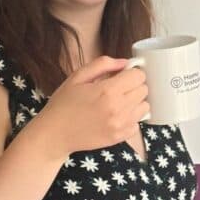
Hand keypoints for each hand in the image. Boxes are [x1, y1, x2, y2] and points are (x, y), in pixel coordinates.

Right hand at [30, 57, 148, 157]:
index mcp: (108, 90)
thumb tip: (125, 62)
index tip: (122, 75)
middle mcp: (118, 108)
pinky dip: (130, 118)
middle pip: (144, 90)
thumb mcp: (78, 76)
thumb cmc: (64, 103)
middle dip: (133, 86)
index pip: (139, 76)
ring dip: (135, 102)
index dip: (131, 73)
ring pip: (145, 107)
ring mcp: (121, 125)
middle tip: (117, 88)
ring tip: (117, 102)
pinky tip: (116, 116)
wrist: (54, 134)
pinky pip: (138, 123)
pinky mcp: (120, 137)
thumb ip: (103, 64)